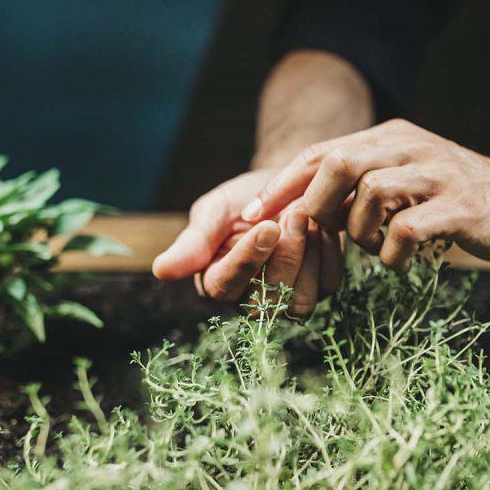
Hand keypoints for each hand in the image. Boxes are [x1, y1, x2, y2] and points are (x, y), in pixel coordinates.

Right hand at [151, 170, 343, 315]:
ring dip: (308, 259)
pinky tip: (323, 227)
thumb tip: (161, 270)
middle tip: (294, 216)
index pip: (225, 285)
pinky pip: (327, 286)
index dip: (247, 259)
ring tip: (308, 220)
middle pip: (266, 302)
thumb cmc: (244, 199)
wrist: (287, 186)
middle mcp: (250, 299)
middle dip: (284, 258)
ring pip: (299, 303)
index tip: (267, 225)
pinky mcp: (317, 289)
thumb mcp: (215, 211)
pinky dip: (328, 255)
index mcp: (216, 280)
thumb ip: (193, 241)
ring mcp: (285, 299)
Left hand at [241, 119, 489, 269]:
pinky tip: (402, 262)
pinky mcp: (459, 206)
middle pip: (337, 162)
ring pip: (368, 194)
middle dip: (312, 205)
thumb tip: (302, 209)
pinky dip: (392, 253)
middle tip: (314, 237)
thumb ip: (363, 185)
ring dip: (358, 232)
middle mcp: (411, 146)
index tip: (252, 218)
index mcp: (392, 137)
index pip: (321, 151)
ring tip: (375, 248)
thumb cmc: (460, 200)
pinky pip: (405, 229)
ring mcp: (436, 174)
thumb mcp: (408, 180)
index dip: (281, 185)